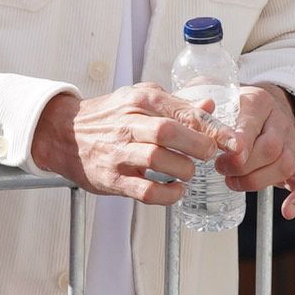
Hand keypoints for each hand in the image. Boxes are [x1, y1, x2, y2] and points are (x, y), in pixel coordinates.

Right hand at [29, 84, 222, 205]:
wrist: (65, 134)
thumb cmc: (109, 116)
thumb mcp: (140, 99)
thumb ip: (176, 103)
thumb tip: (210, 104)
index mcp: (139, 100)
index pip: (182, 111)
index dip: (211, 127)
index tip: (230, 140)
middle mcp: (128, 124)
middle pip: (169, 132)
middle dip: (198, 146)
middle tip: (208, 154)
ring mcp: (118, 153)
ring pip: (157, 160)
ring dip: (182, 169)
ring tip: (188, 172)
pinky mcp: (111, 179)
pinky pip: (144, 190)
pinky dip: (166, 195)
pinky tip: (176, 191)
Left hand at [215, 83, 294, 218]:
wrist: (267, 104)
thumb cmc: (234, 104)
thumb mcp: (216, 96)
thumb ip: (202, 105)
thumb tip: (198, 112)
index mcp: (258, 101)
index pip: (254, 121)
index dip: (242, 140)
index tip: (229, 153)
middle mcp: (278, 122)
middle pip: (270, 147)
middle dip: (243, 166)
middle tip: (220, 168)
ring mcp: (289, 144)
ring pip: (284, 164)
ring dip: (257, 180)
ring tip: (233, 181)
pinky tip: (288, 211)